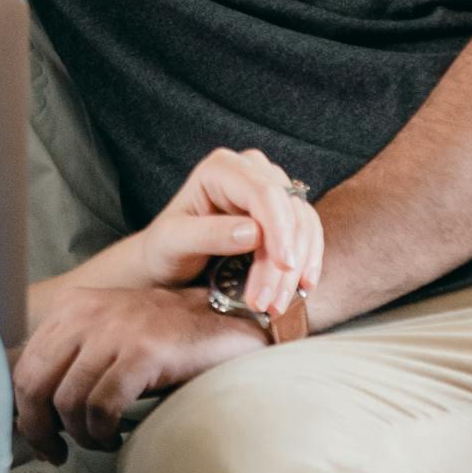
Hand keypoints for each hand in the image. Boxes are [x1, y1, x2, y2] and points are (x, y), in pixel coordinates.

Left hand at [13, 278, 267, 452]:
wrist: (228, 326)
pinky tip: (116, 436)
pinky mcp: (143, 352)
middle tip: (55, 451)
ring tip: (100, 440)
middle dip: (38, 427)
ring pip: (67, 400)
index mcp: (72, 306)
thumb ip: (71, 362)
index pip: (23, 363)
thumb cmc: (165, 341)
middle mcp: (87, 312)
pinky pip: (102, 406)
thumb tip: (30, 411)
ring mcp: (116, 330)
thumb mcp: (108, 339)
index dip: (22, 409)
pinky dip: (103, 431)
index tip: (37, 436)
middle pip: (32, 382)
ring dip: (80, 434)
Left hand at [126, 146, 323, 320]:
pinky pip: (307, 233)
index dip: (279, 229)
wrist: (166, 262)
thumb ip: (208, 234)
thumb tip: (254, 233)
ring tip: (277, 304)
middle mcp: (250, 170)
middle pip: (287, 210)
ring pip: (303, 223)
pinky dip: (307, 261)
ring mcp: (270, 189)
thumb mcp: (173, 242)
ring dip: (297, 267)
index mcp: (221, 167)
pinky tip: (303, 286)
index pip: (264, 192)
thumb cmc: (164, 248)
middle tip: (271, 302)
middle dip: (285, 260)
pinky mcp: (281, 213)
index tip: (285, 266)